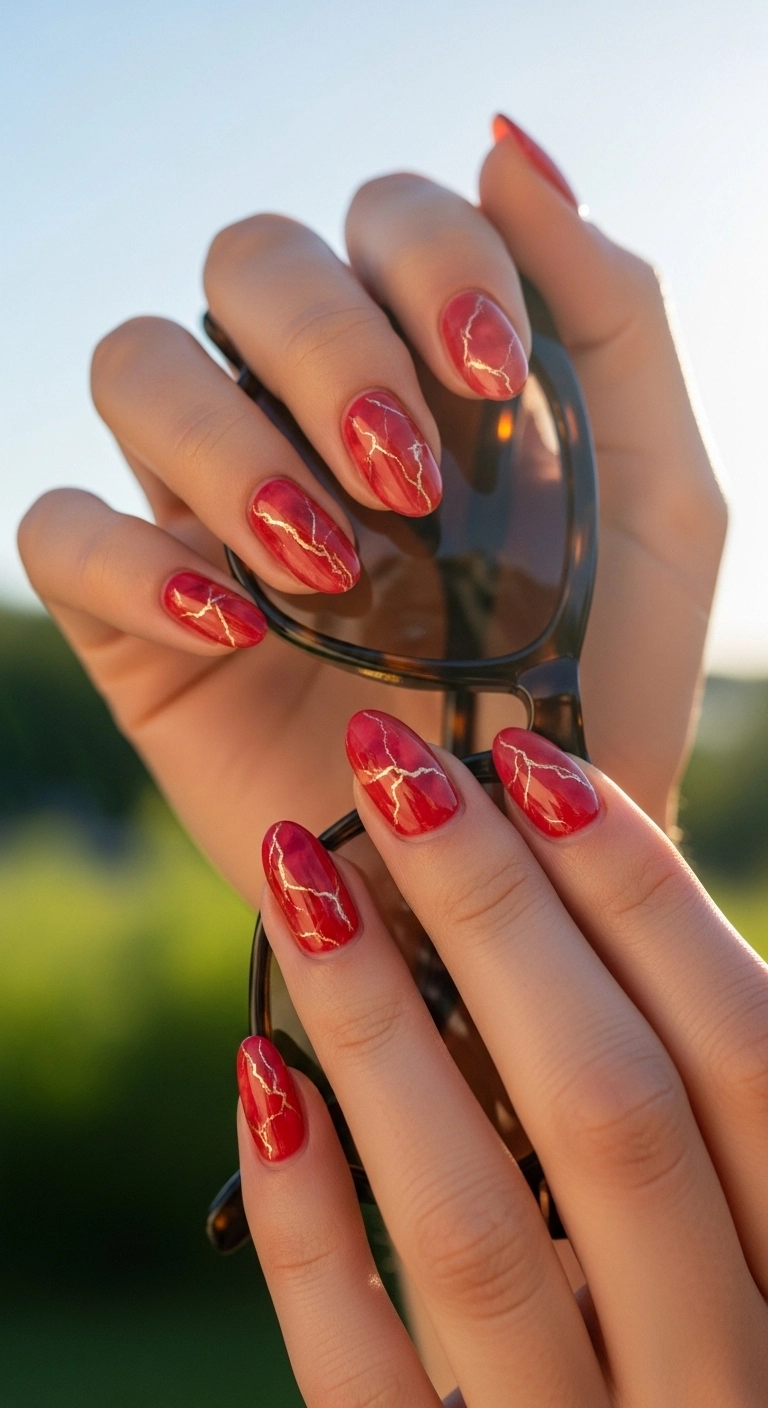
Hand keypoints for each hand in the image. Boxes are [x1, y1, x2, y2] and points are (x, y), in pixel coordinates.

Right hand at [18, 121, 724, 905]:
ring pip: (134, 362)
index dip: (429, 262)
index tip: (493, 378)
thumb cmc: (595, 678)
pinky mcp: (135, 616)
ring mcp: (207, 508)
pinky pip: (61, 532)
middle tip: (409, 477)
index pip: (383, 219)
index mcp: (419, 364)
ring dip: (231, 444)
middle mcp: (299, 411)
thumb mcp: (654, 501)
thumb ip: (612, 319)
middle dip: (329, 347)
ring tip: (331, 567)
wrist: (528, 850)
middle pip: (248, 261)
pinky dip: (132, 562)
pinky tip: (233, 627)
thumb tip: (508, 146)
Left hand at [237, 711, 767, 1405]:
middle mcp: (730, 1378)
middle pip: (614, 1117)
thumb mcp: (754, 1229)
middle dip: (500, 917)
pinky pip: (369, 1385)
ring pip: (479, 1230)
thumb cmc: (723, 1337)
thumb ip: (710, 1118)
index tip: (533, 757)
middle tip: (391, 768)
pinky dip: (313, 1226)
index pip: (746, 1059)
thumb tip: (616, 910)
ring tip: (296, 869)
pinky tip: (255, 1072)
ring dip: (382, 1029)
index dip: (644, 893)